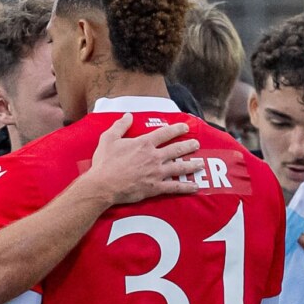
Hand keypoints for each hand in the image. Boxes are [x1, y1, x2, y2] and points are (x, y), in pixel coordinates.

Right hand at [87, 113, 202, 204]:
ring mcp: (156, 173)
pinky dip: (186, 187)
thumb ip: (120, 126)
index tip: (186, 127)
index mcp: (144, 143)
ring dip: (192, 165)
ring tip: (200, 163)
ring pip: (179, 167)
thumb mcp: (108, 139)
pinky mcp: (155, 187)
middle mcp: (153, 157)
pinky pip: (174, 187)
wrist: (103, 185)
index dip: (177, 129)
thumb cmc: (104, 163)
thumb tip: (128, 115)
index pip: (165, 133)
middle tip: (197, 144)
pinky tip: (195, 187)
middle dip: (189, 146)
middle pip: (176, 149)